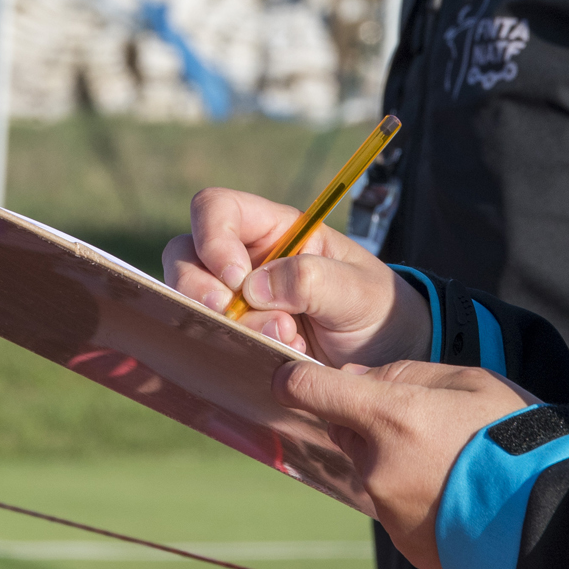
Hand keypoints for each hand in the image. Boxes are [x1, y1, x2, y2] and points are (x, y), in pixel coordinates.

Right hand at [164, 188, 425, 364]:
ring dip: (226, 326)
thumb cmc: (375, 310)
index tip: (237, 280)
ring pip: (189, 301)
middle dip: (202, 291)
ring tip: (283, 340)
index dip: (213, 238)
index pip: (216, 209)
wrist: (384, 359)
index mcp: (274, 230)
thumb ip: (313, 279)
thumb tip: (253, 287)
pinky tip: (278, 358)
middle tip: (238, 318)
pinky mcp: (235, 337)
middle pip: (184, 255)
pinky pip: (208, 339)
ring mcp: (235, 301)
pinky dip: (234, 352)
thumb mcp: (358, 291)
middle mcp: (244, 260)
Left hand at [272, 358, 529, 568]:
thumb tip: (359, 378)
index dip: (295, 380)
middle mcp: (377, 465)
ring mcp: (388, 508)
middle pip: (344, 431)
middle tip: (420, 419)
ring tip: (451, 460)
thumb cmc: (517, 436)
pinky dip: (414, 496)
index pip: (310, 391)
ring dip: (394, 460)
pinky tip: (456, 492)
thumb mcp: (471, 380)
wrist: (551, 516)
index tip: (293, 376)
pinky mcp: (403, 541)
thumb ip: (407, 373)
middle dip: (367, 421)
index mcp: (390, 416)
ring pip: (371, 470)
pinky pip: (394, 506)